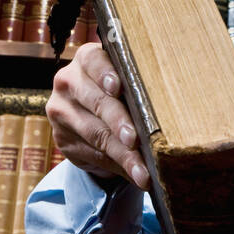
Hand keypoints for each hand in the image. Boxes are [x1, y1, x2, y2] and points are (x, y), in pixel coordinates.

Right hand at [46, 42, 150, 189]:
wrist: (91, 119)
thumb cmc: (120, 94)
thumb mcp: (126, 83)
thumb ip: (137, 87)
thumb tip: (171, 110)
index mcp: (87, 59)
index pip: (94, 61)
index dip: (106, 74)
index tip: (118, 88)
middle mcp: (68, 81)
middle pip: (97, 101)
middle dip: (119, 122)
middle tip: (134, 139)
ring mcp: (61, 110)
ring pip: (96, 133)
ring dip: (123, 154)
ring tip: (142, 169)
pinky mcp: (61, 138)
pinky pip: (93, 153)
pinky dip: (118, 166)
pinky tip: (135, 174)